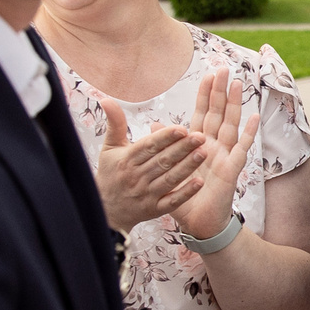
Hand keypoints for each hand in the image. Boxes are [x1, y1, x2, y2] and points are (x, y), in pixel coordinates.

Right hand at [93, 101, 206, 230]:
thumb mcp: (109, 148)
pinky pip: (172, 201)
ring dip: (187, 167)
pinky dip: (185, 193)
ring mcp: (147, 195)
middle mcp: (137, 177)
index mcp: (127, 160)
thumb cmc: (110, 175)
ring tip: (203, 153)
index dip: (165, 137)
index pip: (149, 146)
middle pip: (162, 161)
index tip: (181, 128)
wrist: (106, 210)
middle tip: (200, 137)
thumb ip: (114, 123)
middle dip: (182, 149)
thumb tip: (107, 99)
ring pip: (170, 180)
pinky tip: (199, 183)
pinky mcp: (154, 210)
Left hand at [172, 70, 255, 242]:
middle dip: (220, 91)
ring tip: (238, 84)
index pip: (201, 114)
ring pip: (231, 124)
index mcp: (197, 145)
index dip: (204, 94)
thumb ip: (164, 145)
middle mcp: (213, 146)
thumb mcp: (169, 169)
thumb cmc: (186, 198)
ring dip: (235, 104)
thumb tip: (155, 123)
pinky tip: (254, 117)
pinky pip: (242, 148)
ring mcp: (225, 156)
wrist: (199, 224)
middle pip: (218, 113)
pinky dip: (249, 133)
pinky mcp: (233, 169)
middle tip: (224, 68)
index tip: (208, 74)